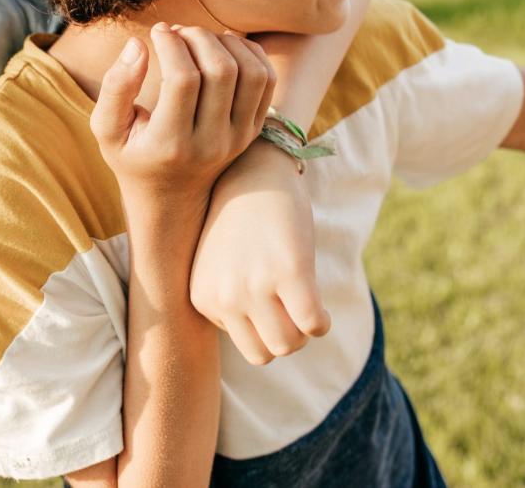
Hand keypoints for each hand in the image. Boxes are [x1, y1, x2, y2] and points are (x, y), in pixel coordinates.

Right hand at [89, 23, 276, 208]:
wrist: (170, 197)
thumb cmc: (133, 155)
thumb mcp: (107, 129)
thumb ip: (115, 87)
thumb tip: (138, 44)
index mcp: (171, 144)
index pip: (182, 80)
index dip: (171, 44)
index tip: (157, 31)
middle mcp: (212, 143)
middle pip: (221, 71)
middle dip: (198, 37)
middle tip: (177, 32)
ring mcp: (239, 137)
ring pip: (251, 73)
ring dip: (226, 43)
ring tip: (200, 39)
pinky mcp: (253, 129)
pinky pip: (266, 80)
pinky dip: (249, 53)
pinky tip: (223, 48)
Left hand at [190, 144, 330, 364]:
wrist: (254, 170)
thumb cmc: (240, 219)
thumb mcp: (218, 265)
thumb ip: (228, 304)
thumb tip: (261, 349)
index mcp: (202, 297)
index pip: (240, 342)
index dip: (260, 322)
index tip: (263, 290)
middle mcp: (224, 295)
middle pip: (265, 353)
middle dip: (284, 336)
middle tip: (291, 307)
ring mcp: (256, 285)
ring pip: (288, 345)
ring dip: (302, 330)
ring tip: (304, 303)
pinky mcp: (290, 272)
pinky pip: (313, 324)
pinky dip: (322, 322)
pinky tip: (321, 305)